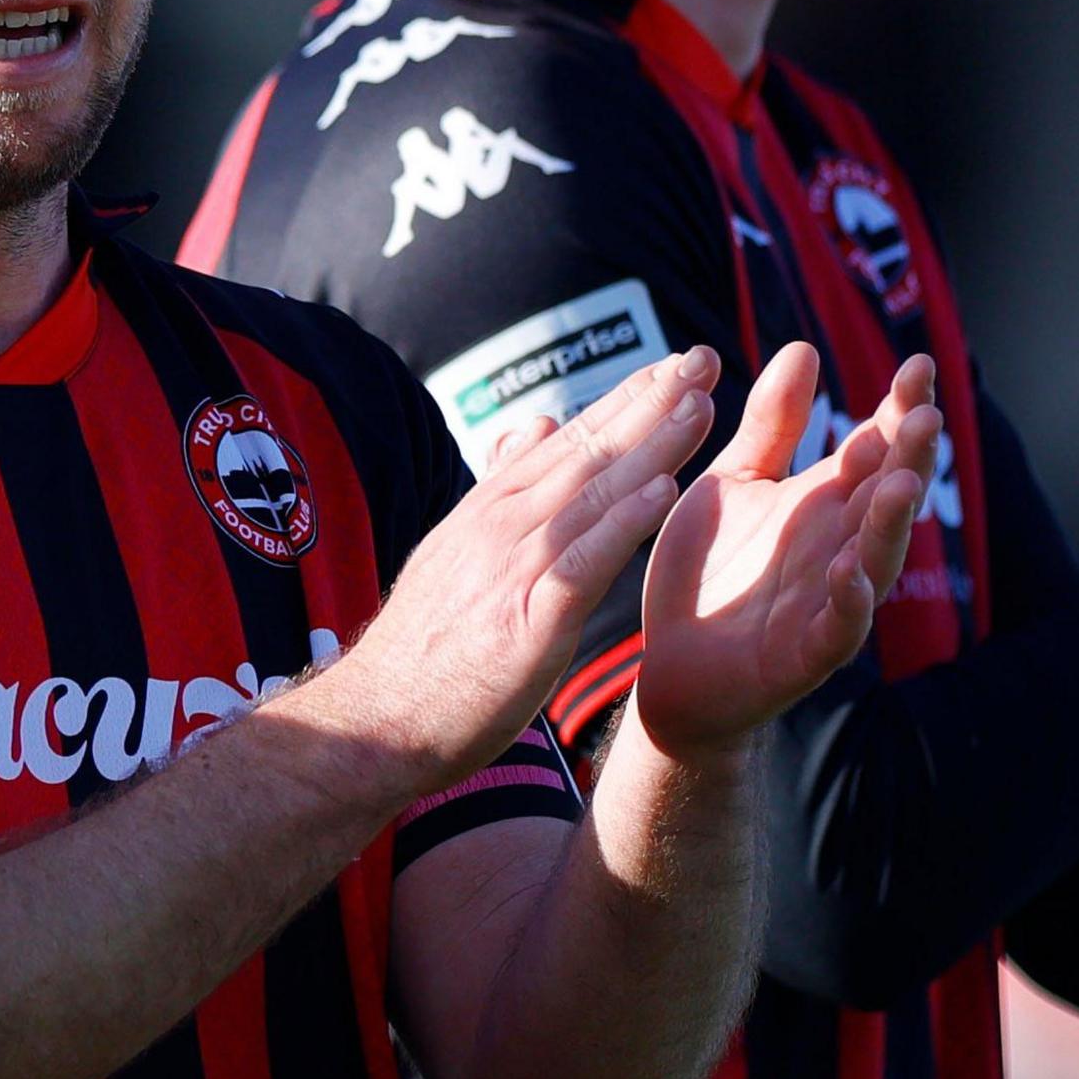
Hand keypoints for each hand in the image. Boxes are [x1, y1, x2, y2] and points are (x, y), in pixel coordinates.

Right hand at [334, 351, 721, 792]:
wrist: (377, 720)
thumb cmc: (423, 652)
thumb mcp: (457, 553)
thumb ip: (501, 491)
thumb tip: (536, 425)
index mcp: (490, 512)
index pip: (567, 441)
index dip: (624, 400)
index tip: (672, 366)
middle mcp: (502, 525)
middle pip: (587, 451)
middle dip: (648, 401)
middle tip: (702, 357)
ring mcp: (513, 567)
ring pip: (592, 493)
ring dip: (649, 446)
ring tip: (698, 405)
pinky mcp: (527, 619)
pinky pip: (583, 561)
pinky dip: (623, 521)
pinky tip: (663, 492)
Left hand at [631, 345, 938, 760]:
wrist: (671, 664)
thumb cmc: (710, 571)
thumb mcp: (733, 481)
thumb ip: (771, 423)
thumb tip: (804, 348)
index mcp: (825, 502)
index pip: (875, 447)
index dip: (898, 408)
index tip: (918, 363)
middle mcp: (840, 546)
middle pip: (888, 497)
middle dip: (910, 457)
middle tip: (923, 414)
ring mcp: (829, 601)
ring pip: (876, 559)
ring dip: (892, 523)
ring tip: (901, 482)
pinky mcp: (805, 653)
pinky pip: (838, 628)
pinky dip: (849, 603)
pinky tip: (851, 574)